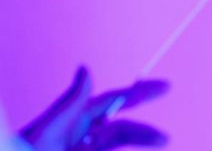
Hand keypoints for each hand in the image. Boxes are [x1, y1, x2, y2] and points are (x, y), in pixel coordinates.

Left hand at [19, 66, 167, 149]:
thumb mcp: (44, 131)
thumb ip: (69, 104)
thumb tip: (85, 68)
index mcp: (73, 122)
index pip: (113, 102)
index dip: (140, 93)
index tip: (167, 86)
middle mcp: (81, 139)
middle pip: (120, 132)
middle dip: (143, 134)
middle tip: (164, 138)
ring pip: (114, 144)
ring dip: (136, 142)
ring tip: (154, 141)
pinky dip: (116, 147)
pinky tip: (126, 148)